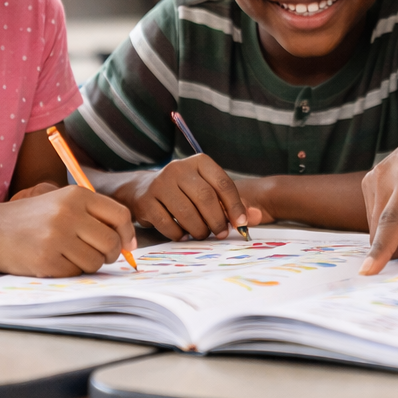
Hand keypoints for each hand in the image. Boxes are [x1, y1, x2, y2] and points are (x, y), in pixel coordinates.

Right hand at [0, 185, 135, 276]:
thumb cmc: (33, 218)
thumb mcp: (62, 202)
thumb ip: (94, 215)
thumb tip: (128, 242)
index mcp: (77, 195)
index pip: (120, 215)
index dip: (127, 233)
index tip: (127, 245)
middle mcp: (68, 213)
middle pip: (111, 242)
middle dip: (111, 254)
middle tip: (100, 255)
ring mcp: (56, 237)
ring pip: (95, 261)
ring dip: (90, 264)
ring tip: (73, 256)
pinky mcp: (46, 260)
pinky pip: (75, 272)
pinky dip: (71, 271)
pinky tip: (56, 261)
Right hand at [125, 155, 252, 239]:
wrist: (142, 190)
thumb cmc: (184, 191)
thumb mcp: (207, 188)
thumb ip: (232, 203)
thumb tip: (255, 217)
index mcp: (199, 161)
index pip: (223, 183)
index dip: (235, 206)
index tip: (241, 224)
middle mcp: (179, 168)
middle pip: (206, 198)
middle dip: (217, 220)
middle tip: (221, 233)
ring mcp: (160, 184)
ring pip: (187, 213)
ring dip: (199, 230)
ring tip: (202, 234)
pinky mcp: (146, 201)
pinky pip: (168, 224)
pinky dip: (179, 235)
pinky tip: (184, 235)